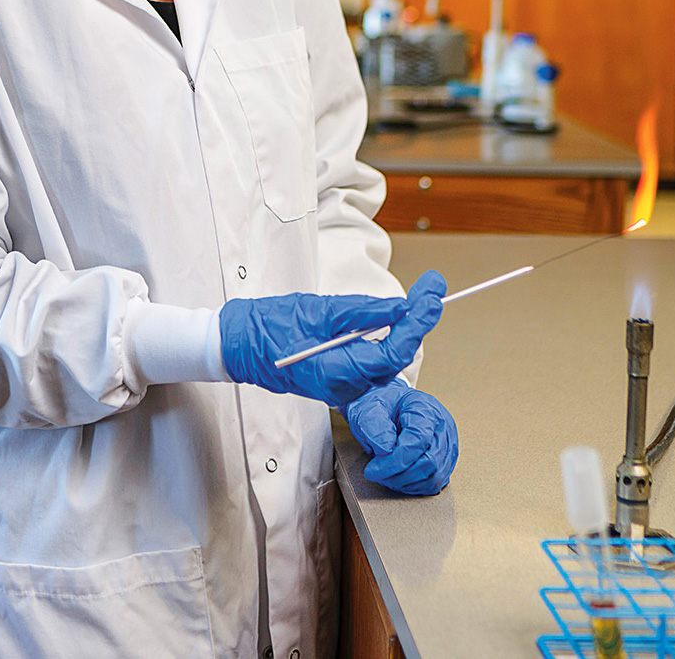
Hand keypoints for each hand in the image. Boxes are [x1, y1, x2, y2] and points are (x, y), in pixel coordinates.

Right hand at [219, 271, 445, 408]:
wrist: (240, 344)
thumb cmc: (269, 326)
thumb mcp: (319, 309)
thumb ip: (362, 311)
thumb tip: (399, 308)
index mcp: (338, 371)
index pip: (392, 352)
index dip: (417, 324)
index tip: (432, 298)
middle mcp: (344, 385)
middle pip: (395, 356)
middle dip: (418, 320)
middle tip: (434, 288)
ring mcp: (342, 384)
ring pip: (386, 359)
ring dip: (406, 328)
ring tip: (424, 297)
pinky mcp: (339, 376)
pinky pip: (371, 360)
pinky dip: (387, 337)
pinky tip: (398, 316)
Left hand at [344, 379, 457, 495]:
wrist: (388, 407)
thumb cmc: (381, 407)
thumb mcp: (368, 409)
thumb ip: (374, 426)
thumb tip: (386, 450)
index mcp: (425, 408)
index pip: (418, 440)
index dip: (395, 461)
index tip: (373, 470)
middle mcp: (443, 427)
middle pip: (429, 462)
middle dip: (399, 475)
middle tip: (376, 474)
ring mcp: (447, 445)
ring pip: (433, 477)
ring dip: (405, 483)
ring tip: (385, 475)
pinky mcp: (446, 461)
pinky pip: (434, 483)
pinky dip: (414, 486)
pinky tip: (397, 478)